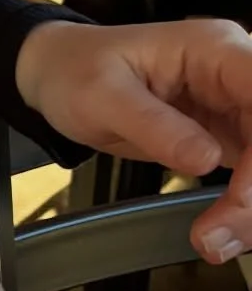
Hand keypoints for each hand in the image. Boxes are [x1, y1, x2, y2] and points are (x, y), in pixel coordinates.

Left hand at [16, 17, 251, 260]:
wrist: (58, 75)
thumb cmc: (75, 71)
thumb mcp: (101, 96)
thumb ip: (154, 126)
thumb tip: (206, 160)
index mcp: (214, 50)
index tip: (243, 195)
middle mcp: (234, 73)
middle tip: (221, 234)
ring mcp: (232, 104)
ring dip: (250, 206)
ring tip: (214, 240)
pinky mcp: (224, 132)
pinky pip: (251, 171)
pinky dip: (243, 204)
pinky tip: (222, 230)